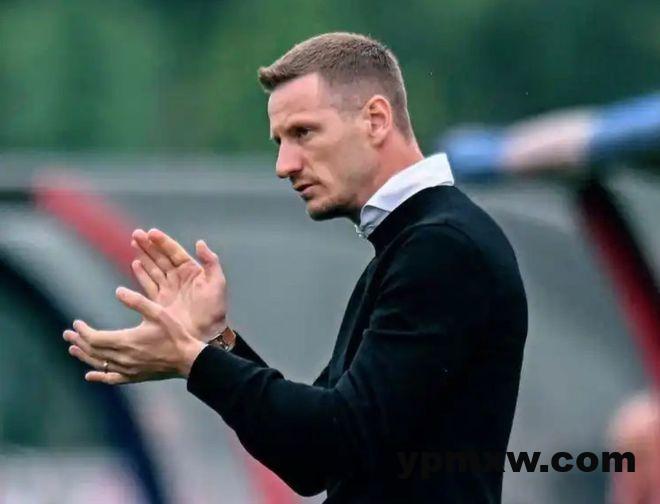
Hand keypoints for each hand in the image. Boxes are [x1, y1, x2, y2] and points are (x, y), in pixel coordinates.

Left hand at [63, 286, 205, 383]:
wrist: (189, 359)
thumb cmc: (176, 334)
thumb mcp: (158, 312)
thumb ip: (137, 301)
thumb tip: (117, 291)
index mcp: (126, 341)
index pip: (95, 338)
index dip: (83, 331)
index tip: (76, 323)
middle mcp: (123, 357)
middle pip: (93, 351)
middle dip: (79, 342)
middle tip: (67, 334)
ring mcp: (128, 369)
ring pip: (99, 364)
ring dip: (84, 356)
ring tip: (73, 349)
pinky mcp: (135, 377)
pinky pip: (111, 378)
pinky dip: (99, 376)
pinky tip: (90, 375)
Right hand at [130, 228, 227, 341]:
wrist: (207, 333)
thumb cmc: (213, 308)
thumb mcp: (217, 283)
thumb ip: (211, 262)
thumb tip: (199, 242)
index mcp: (191, 270)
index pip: (174, 252)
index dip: (163, 242)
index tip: (151, 232)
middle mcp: (178, 277)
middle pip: (160, 257)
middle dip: (148, 245)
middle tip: (136, 234)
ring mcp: (168, 288)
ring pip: (153, 268)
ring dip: (143, 256)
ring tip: (133, 243)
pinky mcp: (159, 301)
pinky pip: (148, 284)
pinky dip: (141, 274)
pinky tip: (135, 264)